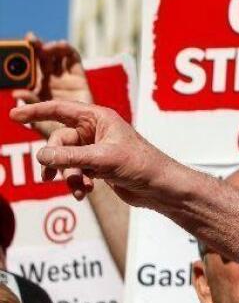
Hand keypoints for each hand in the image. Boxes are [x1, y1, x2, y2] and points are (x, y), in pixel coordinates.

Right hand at [10, 99, 183, 206]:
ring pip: (65, 159)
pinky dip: (76, 182)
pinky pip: (74, 171)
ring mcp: (95, 147)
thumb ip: (70, 157)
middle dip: (56, 160)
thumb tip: (40, 156)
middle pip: (58, 141)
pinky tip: (85, 193)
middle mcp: (95, 129)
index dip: (36, 111)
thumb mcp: (102, 159)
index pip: (60, 109)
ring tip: (79, 188)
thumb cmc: (139, 164)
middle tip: (51, 177)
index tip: (14, 114)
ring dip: (68, 175)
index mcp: (98, 117)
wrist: (159, 187)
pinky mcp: (97, 165)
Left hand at [11, 33, 94, 138]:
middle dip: (35, 47)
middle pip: (41, 59)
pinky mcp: (79, 77)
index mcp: (36, 89)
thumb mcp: (40, 122)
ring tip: (45, 46)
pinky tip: (60, 45)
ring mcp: (64, 78)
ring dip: (51, 47)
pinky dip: (67, 50)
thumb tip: (17, 93)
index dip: (23, 59)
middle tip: (30, 39)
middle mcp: (50, 81)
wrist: (83, 140)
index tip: (17, 49)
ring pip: (56, 56)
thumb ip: (31, 105)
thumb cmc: (58, 134)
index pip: (27, 70)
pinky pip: (73, 60)